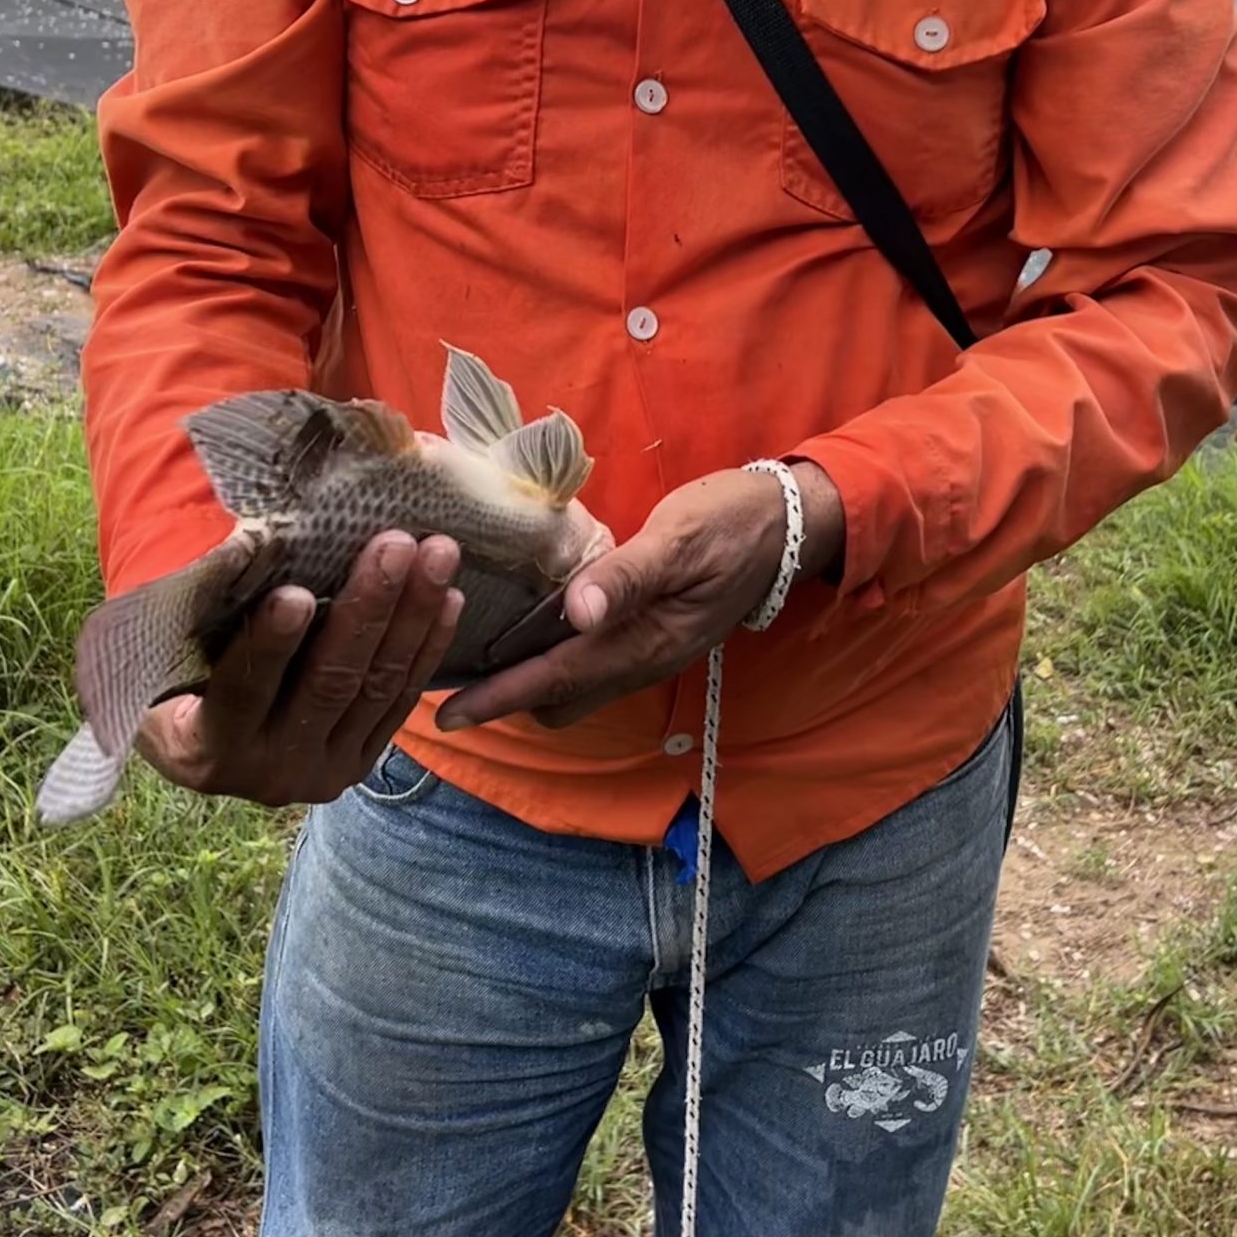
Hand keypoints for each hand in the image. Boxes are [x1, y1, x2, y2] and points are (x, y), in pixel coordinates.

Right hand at [137, 532, 463, 808]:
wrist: (204, 748)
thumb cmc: (178, 677)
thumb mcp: (171, 654)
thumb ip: (204, 611)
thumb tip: (243, 541)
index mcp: (206, 746)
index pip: (242, 692)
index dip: (270, 644)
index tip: (295, 593)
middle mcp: (268, 772)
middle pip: (327, 684)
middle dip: (367, 609)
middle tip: (394, 544)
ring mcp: (320, 774)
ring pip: (374, 689)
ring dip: (412, 617)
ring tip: (436, 554)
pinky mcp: (358, 764)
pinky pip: (399, 703)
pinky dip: (427, 648)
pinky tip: (450, 598)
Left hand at [435, 460, 844, 732]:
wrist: (790, 523)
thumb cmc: (732, 522)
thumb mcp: (679, 540)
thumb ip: (626, 577)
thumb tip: (575, 614)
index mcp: (646, 642)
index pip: (557, 680)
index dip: (500, 696)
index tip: (445, 714)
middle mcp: (644, 661)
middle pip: (560, 701)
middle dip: (506, 699)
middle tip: (447, 674)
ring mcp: (650, 653)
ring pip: (576, 690)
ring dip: (530, 683)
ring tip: (476, 656)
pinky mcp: (652, 636)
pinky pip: (592, 667)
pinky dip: (554, 661)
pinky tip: (530, 632)